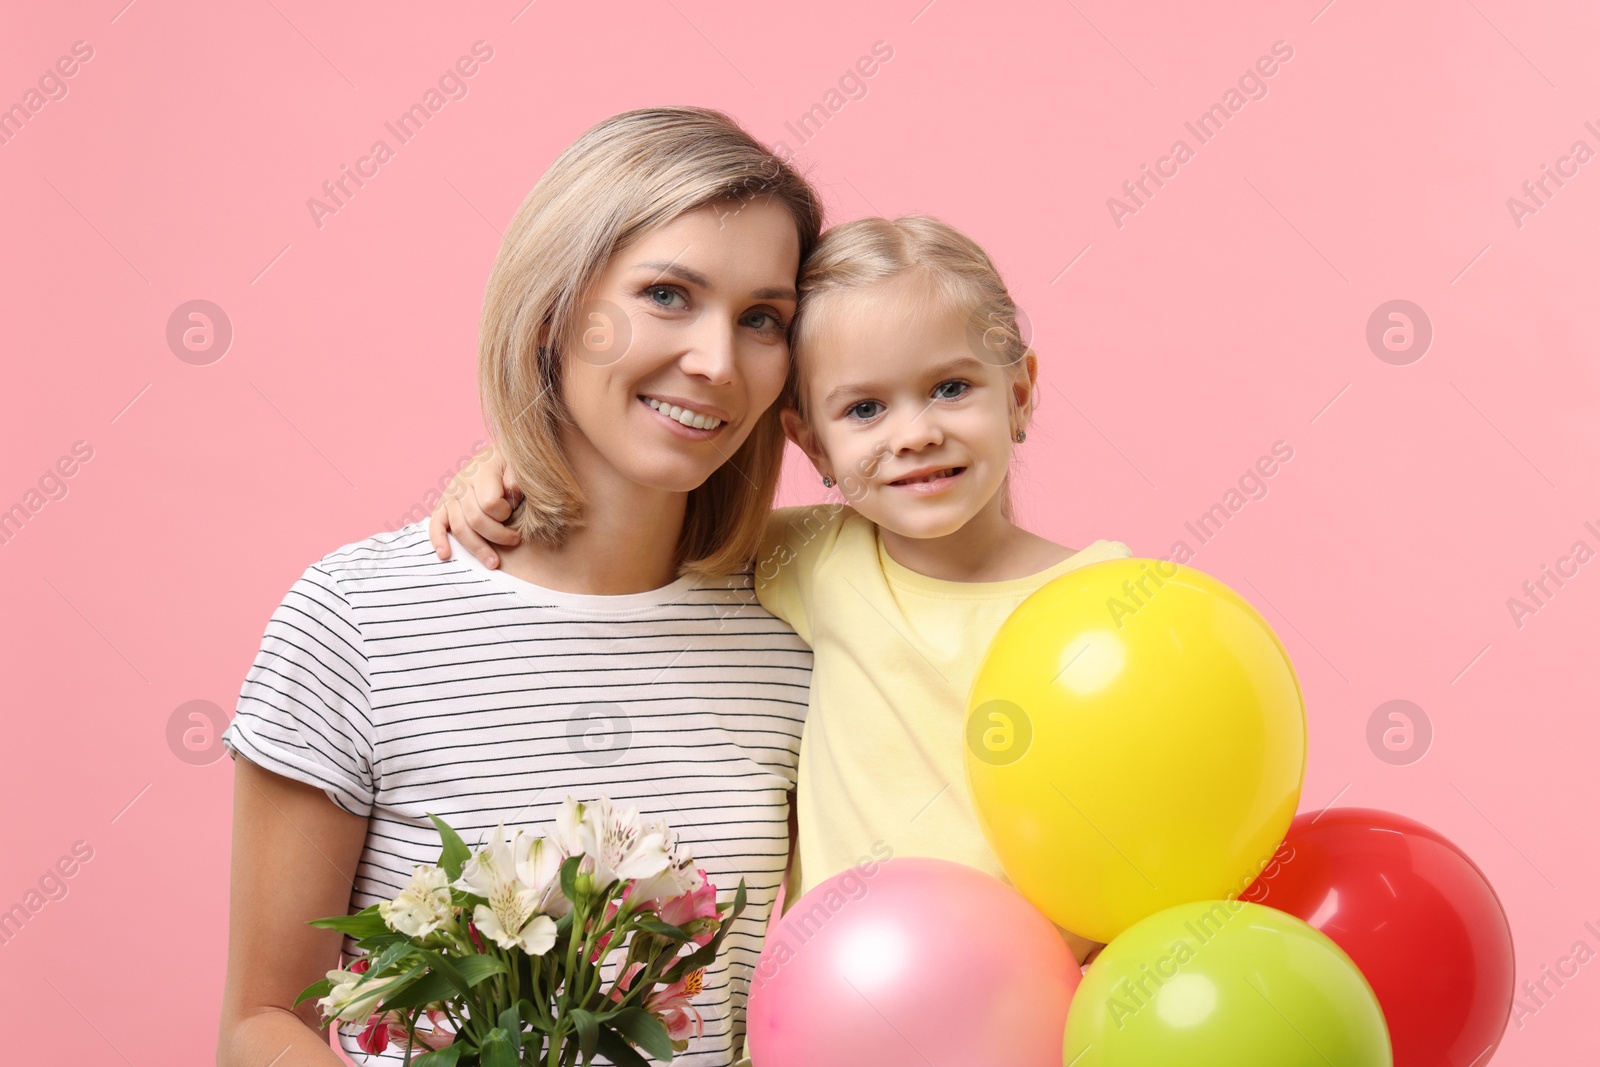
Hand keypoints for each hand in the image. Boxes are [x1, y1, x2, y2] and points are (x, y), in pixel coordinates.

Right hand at [428, 443, 522, 567]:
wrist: (496, 455)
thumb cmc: (511, 464)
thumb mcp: (520, 463)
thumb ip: (518, 477)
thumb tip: (511, 492)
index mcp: (481, 471)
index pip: (489, 503)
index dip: (504, 513)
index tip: (514, 511)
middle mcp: (461, 483)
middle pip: (475, 520)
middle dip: (497, 536)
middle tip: (515, 541)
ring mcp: (450, 495)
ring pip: (459, 528)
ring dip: (477, 548)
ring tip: (493, 563)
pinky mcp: (443, 505)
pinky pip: (435, 524)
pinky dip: (438, 539)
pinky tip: (445, 554)